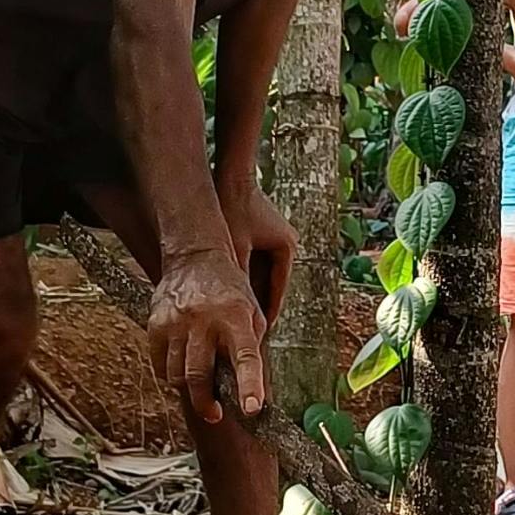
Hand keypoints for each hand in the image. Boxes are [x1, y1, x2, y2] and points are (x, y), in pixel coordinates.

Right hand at [149, 244, 267, 425]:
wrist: (196, 256)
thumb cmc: (230, 290)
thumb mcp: (252, 312)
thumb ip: (250, 347)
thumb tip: (249, 389)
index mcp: (237, 317)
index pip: (246, 357)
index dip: (249, 386)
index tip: (252, 410)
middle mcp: (205, 320)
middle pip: (200, 376)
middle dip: (207, 403)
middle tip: (215, 414)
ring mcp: (176, 322)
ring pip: (177, 375)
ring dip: (189, 390)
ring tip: (200, 389)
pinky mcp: (156, 324)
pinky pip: (160, 365)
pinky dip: (171, 376)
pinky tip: (182, 371)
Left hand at [217, 177, 296, 328]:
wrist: (230, 175)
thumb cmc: (232, 208)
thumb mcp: (233, 250)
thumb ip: (236, 281)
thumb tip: (233, 314)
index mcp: (286, 249)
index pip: (276, 292)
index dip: (264, 317)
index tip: (255, 339)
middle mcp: (286, 246)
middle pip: (270, 287)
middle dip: (256, 310)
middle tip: (244, 336)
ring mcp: (275, 241)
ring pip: (261, 278)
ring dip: (248, 297)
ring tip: (236, 322)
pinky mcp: (262, 237)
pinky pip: (253, 266)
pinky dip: (242, 281)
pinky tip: (227, 298)